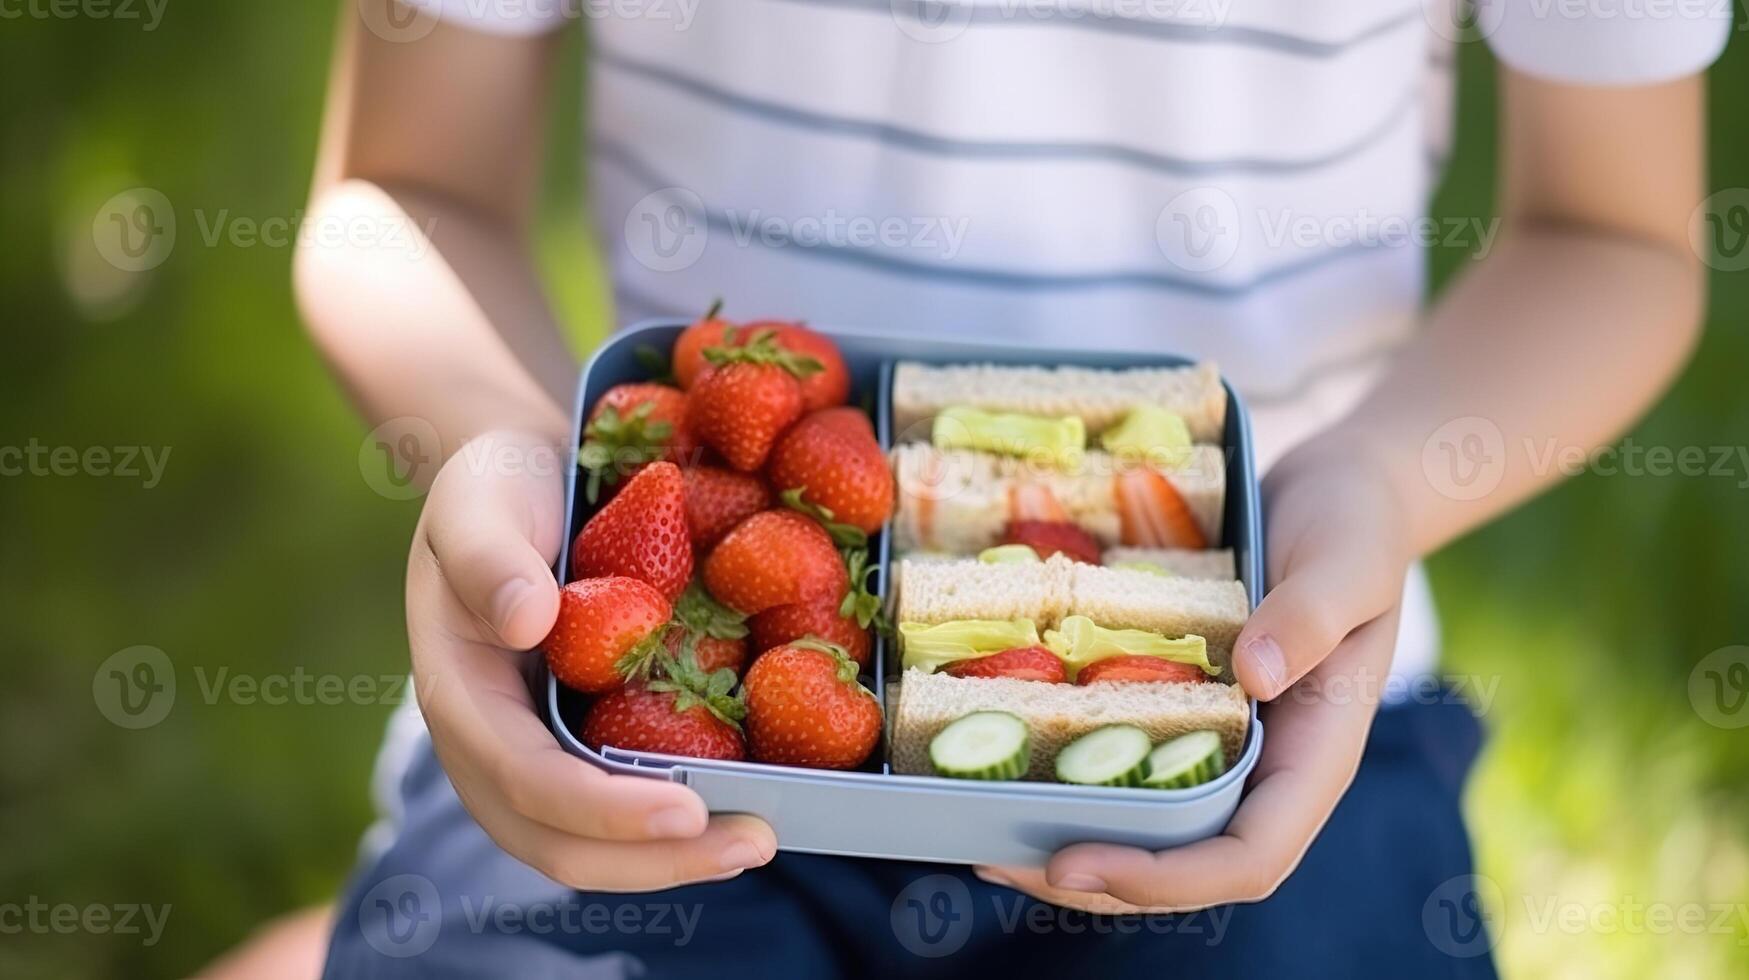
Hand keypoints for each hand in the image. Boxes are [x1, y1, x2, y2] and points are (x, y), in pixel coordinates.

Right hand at [407, 431, 775, 889]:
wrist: (513, 479)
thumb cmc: (494, 486)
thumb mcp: (479, 499)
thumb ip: (489, 555)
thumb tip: (528, 620)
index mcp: (459, 695)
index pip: (525, 780)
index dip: (603, 809)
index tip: (685, 808)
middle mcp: (491, 744)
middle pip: (557, 841)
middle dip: (652, 859)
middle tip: (753, 844)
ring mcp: (529, 752)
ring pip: (587, 844)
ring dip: (672, 858)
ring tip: (758, 840)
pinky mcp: (573, 742)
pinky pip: (617, 804)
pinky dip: (674, 822)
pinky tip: (744, 806)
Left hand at [976, 444, 1411, 910]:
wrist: (1346, 490)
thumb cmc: (1356, 524)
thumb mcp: (1346, 559)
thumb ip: (1310, 616)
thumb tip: (1253, 679)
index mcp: (1316, 754)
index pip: (1249, 856)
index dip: (1164, 877)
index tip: (1074, 861)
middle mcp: (1270, 768)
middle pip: (1187, 864)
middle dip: (1096, 881)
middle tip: (993, 857)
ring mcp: (1231, 746)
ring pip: (1155, 832)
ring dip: (1073, 846)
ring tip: (983, 840)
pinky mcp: (1194, 715)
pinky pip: (1137, 770)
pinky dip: (1076, 784)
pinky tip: (1007, 766)